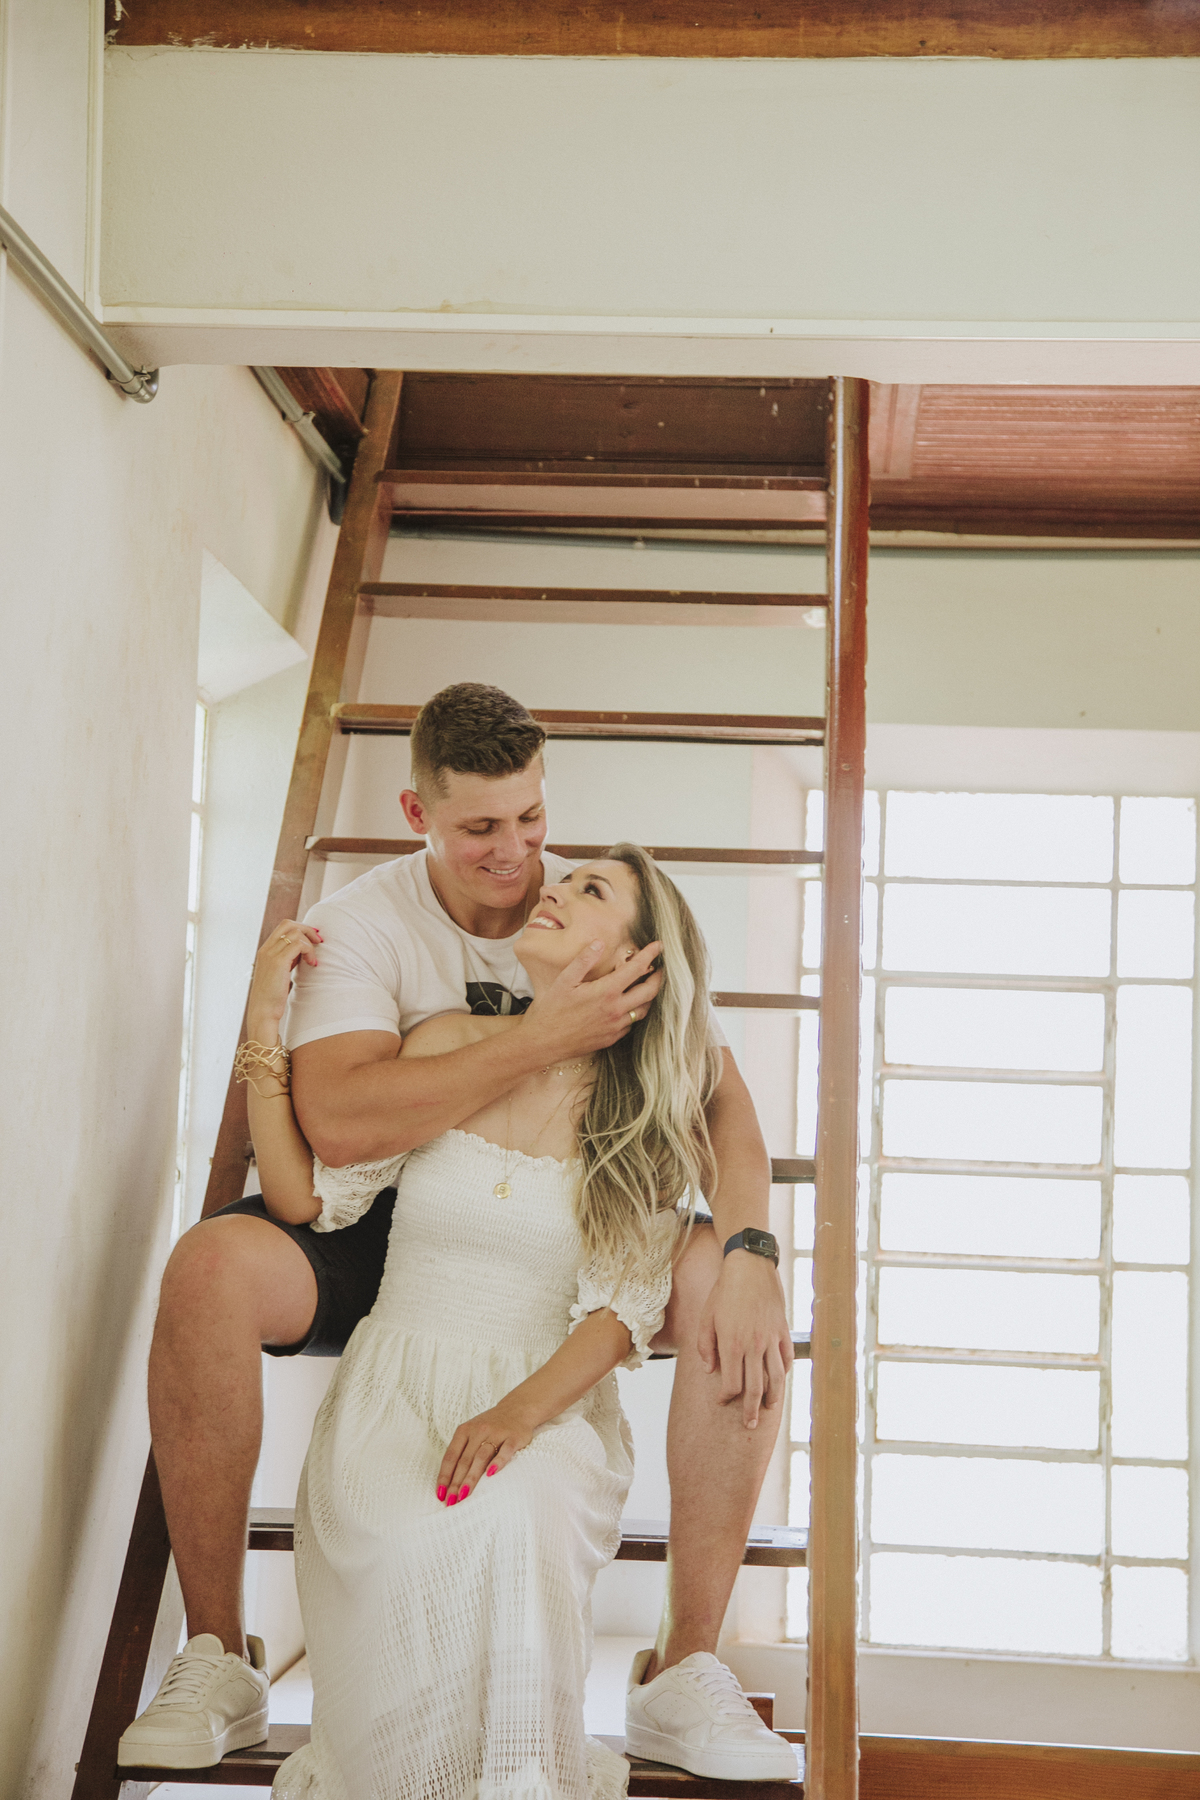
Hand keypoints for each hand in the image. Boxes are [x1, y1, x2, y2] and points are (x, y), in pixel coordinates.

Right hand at [246, 919, 321, 1039]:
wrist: (263, 1011)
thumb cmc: (273, 997)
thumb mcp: (280, 973)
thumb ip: (288, 960)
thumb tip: (303, 951)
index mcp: (265, 950)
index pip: (283, 927)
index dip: (301, 928)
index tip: (314, 939)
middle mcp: (266, 949)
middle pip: (288, 923)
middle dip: (307, 929)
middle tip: (319, 941)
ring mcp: (270, 954)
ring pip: (295, 933)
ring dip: (310, 943)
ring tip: (313, 961)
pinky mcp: (278, 962)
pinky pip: (298, 945)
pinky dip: (309, 951)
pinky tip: (312, 964)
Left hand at [436, 1396, 538, 1504]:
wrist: (517, 1408)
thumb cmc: (490, 1426)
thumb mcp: (471, 1432)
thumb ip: (461, 1451)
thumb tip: (448, 1482)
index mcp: (464, 1431)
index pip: (451, 1456)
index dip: (445, 1476)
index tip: (441, 1494)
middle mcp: (479, 1431)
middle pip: (464, 1460)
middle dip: (456, 1483)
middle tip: (451, 1501)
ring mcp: (496, 1433)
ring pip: (481, 1457)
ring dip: (471, 1477)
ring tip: (464, 1495)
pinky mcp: (513, 1437)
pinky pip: (505, 1451)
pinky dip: (498, 1463)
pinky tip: (491, 1475)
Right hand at [523, 940, 663, 1062]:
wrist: (543, 1042)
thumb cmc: (551, 1010)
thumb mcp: (564, 980)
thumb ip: (584, 960)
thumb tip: (600, 942)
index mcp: (606, 992)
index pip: (637, 968)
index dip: (650, 954)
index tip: (658, 945)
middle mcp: (616, 1010)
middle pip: (650, 991)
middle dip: (659, 977)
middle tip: (661, 967)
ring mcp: (616, 1026)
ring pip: (644, 1009)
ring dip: (649, 996)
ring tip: (648, 985)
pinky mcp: (612, 1038)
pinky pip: (631, 1023)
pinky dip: (635, 1012)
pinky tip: (629, 1006)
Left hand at [698, 1252, 792, 1429]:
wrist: (749, 1266)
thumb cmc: (723, 1292)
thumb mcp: (705, 1318)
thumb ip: (705, 1347)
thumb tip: (710, 1371)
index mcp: (732, 1344)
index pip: (732, 1383)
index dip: (727, 1396)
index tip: (722, 1400)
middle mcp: (753, 1345)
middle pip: (755, 1388)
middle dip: (751, 1410)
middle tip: (749, 1425)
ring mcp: (770, 1339)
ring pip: (775, 1378)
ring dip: (772, 1397)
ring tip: (768, 1410)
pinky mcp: (782, 1330)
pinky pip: (786, 1358)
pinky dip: (784, 1372)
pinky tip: (779, 1381)